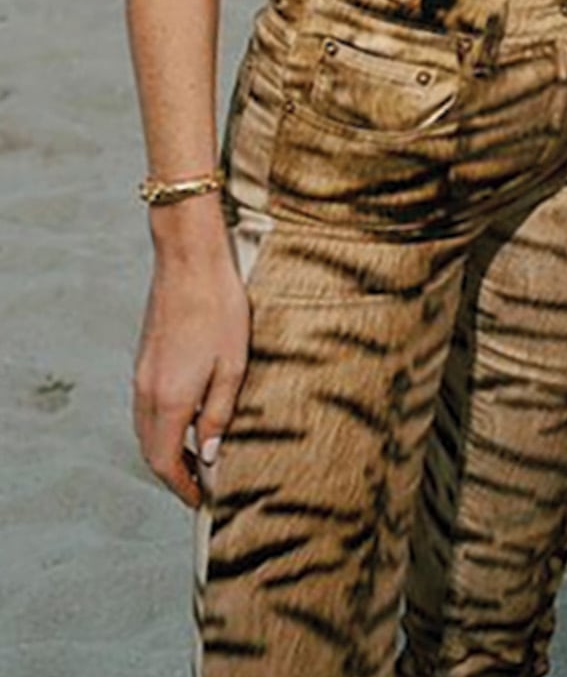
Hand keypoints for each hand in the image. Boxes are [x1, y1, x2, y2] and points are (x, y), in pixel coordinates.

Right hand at [134, 239, 250, 507]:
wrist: (189, 260)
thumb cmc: (219, 307)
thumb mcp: (233, 365)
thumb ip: (218, 413)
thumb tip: (209, 454)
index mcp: (170, 399)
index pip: (165, 461)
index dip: (182, 485)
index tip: (201, 498)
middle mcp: (147, 391)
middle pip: (150, 450)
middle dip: (172, 473)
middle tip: (199, 484)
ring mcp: (141, 373)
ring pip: (144, 429)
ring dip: (164, 449)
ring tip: (194, 456)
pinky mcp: (144, 358)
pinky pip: (144, 407)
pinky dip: (160, 425)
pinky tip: (184, 418)